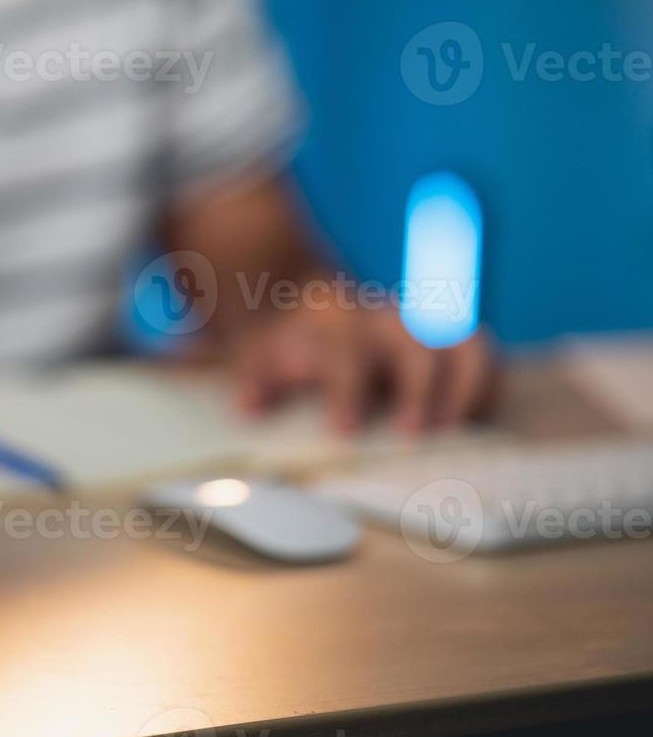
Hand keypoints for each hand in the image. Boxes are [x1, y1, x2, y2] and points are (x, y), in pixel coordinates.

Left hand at [229, 303, 496, 434]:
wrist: (299, 301)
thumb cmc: (283, 342)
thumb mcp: (257, 353)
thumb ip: (256, 377)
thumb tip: (248, 406)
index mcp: (336, 321)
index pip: (347, 350)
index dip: (347, 390)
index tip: (344, 430)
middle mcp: (385, 320)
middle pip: (418, 343)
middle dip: (420, 390)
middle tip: (412, 435)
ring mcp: (422, 325)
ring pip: (467, 342)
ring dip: (469, 388)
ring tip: (456, 431)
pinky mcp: (447, 340)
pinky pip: (485, 357)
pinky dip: (488, 388)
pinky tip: (473, 424)